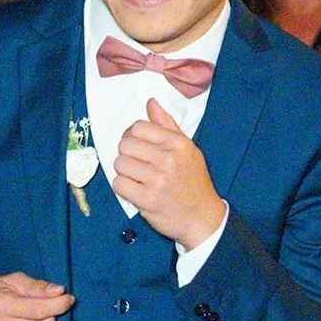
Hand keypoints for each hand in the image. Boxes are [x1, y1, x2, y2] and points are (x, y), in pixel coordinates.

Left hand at [112, 99, 225, 249]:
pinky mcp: (147, 199)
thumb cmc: (193, 182)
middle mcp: (168, 159)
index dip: (132, 136)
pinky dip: (123, 187)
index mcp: (178, 144)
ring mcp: (158, 180)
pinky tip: (134, 190)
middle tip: (136, 164)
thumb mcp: (188, 149)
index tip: (137, 147)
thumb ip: (167, 125)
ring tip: (136, 178)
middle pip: (125, 144)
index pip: (138, 127)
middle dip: (126, 154)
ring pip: (119, 164)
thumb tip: (150, 102)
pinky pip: (119, 184)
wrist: (202, 217)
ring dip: (124, 172)